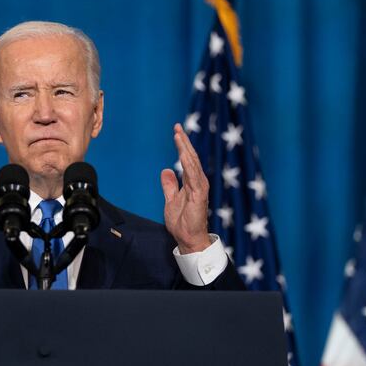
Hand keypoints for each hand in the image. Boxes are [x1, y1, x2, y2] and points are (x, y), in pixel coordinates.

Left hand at [160, 123, 210, 253]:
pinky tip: (184, 155)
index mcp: (192, 182)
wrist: (187, 238)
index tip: (176, 131)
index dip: (182, 146)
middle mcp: (198, 182)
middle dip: (184, 142)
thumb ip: (169, 185)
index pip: (187, 160)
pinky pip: (194, 177)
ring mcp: (199, 188)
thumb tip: (166, 170)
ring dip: (186, 149)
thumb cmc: (182, 222)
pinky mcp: (199, 195)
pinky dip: (189, 165)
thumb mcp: (170, 200)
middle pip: (191, 158)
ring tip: (179, 136)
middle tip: (177, 127)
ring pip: (193, 164)